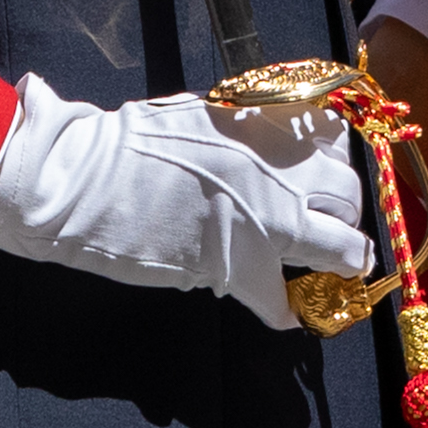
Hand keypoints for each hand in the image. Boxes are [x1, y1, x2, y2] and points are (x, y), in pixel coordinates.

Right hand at [0, 73, 373, 323]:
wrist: (79, 182)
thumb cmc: (125, 144)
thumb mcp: (199, 115)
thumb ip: (245, 128)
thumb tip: (269, 140)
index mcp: (265, 126)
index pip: (335, 139)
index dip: (331, 160)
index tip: (319, 172)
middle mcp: (279, 171)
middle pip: (347, 193)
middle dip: (341, 211)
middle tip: (323, 223)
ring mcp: (266, 222)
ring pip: (342, 247)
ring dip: (338, 259)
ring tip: (329, 270)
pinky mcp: (240, 269)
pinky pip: (285, 303)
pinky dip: (288, 312)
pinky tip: (284, 311)